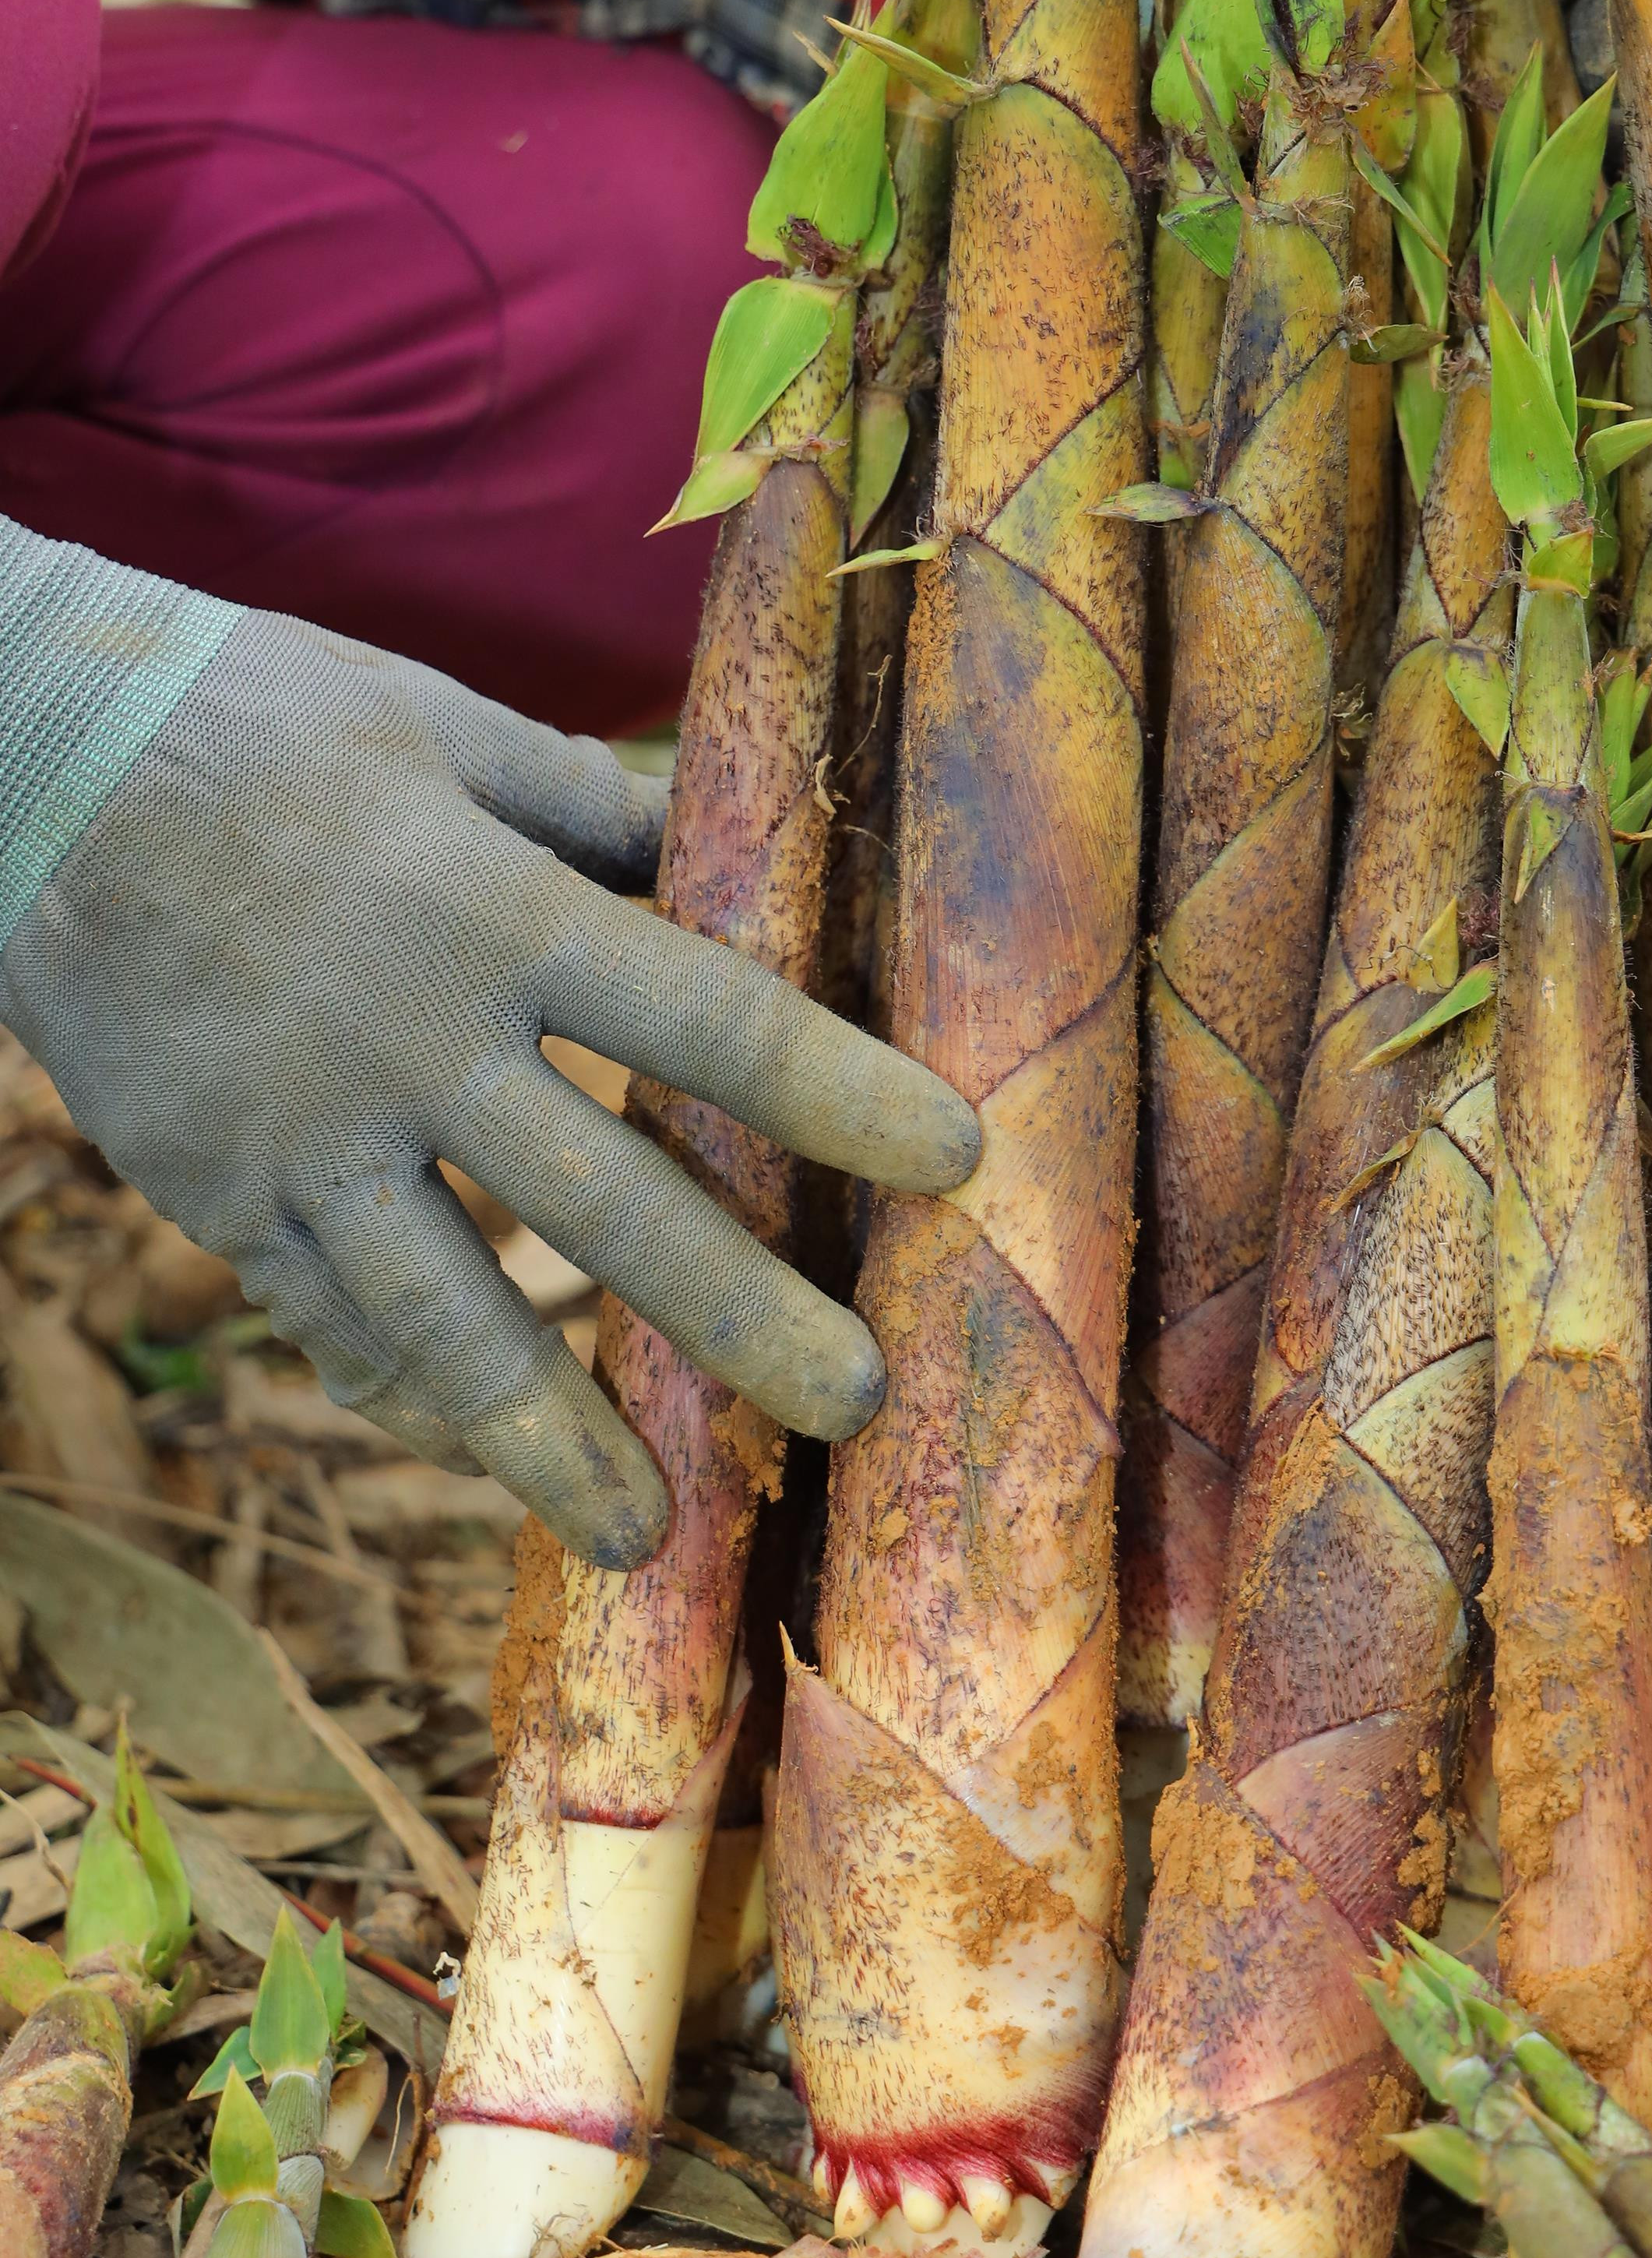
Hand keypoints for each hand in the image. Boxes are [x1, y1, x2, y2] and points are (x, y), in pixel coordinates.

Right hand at [0, 610, 979, 1566]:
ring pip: (449, 1315)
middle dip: (737, 1313)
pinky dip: (405, 1389)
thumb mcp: (442, 728)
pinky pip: (329, 1317)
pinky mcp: (217, 1192)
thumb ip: (591, 807)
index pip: (707, 1015)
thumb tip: (720, 839)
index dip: (836, 1090)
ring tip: (648, 1539)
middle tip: (854, 1405)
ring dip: (554, 1434)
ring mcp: (308, 1135)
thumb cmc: (260, 717)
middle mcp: (414, 1041)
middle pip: (607, 1204)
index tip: (953, 1157)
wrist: (29, 764)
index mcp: (495, 911)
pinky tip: (471, 1452)